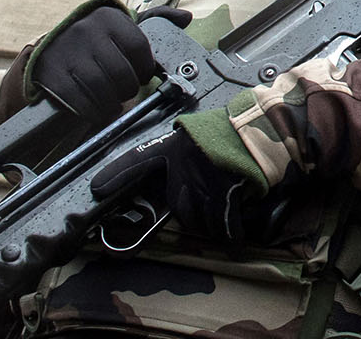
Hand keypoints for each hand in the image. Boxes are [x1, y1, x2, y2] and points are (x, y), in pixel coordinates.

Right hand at [31, 5, 189, 122]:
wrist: (51, 46)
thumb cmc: (98, 39)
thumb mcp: (123, 24)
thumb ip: (156, 19)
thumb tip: (186, 18)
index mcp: (109, 18)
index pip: (139, 47)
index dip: (146, 67)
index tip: (144, 75)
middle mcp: (87, 31)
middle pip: (121, 72)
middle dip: (129, 88)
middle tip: (127, 91)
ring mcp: (67, 52)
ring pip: (100, 88)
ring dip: (112, 103)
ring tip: (114, 102)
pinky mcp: (52, 73)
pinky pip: (78, 100)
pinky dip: (93, 110)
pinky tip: (97, 108)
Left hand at [91, 127, 252, 240]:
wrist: (264, 128)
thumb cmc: (236, 132)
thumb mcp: (202, 136)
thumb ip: (185, 155)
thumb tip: (176, 179)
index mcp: (176, 147)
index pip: (138, 160)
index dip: (116, 174)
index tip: (96, 188)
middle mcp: (182, 166)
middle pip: (179, 206)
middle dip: (193, 212)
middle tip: (209, 206)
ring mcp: (201, 182)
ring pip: (199, 219)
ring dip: (212, 223)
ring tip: (226, 214)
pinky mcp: (223, 195)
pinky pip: (222, 225)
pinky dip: (229, 231)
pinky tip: (234, 231)